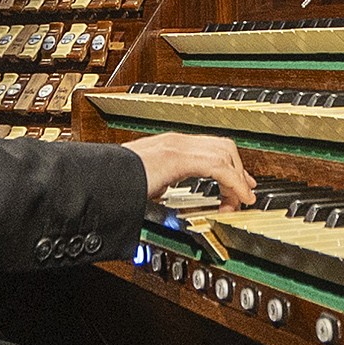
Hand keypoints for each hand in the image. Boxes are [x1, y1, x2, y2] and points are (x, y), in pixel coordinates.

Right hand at [122, 133, 256, 208]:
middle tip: (245, 195)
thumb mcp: (145, 182)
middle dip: (240, 171)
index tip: (240, 185)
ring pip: (225, 153)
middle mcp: (176, 141)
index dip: (231, 166)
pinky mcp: (177, 158)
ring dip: (237, 180)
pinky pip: (218, 167)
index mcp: (169, 145)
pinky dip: (233, 184)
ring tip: (238, 203)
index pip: (212, 147)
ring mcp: (176, 146)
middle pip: (224, 146)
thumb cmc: (116, 182)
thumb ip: (159, 184)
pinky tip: (236, 200)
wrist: (99, 178)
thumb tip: (163, 194)